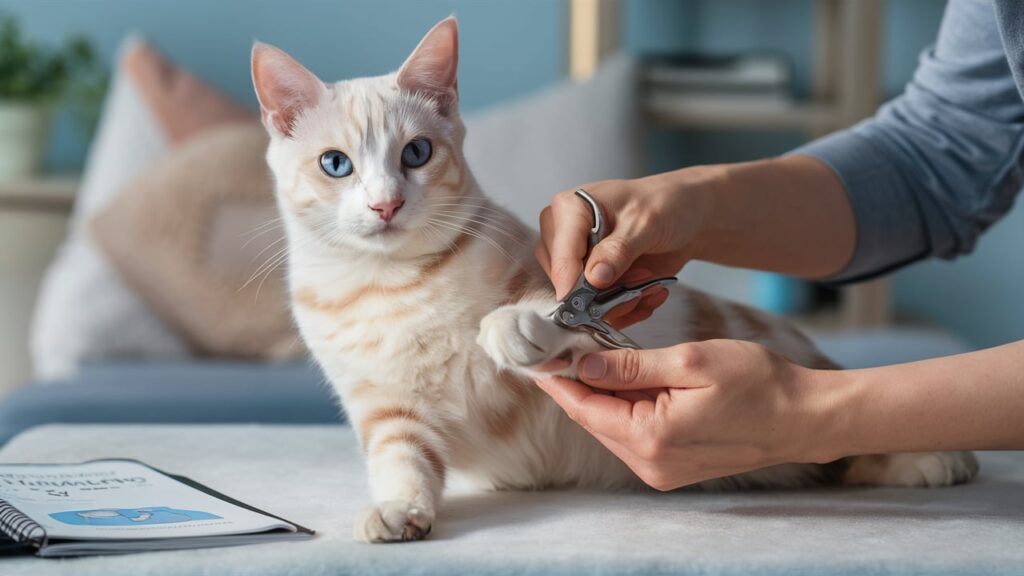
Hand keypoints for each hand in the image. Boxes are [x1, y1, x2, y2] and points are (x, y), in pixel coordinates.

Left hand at [535, 339, 825, 489]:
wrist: (805, 417)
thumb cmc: (758, 384)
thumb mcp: (690, 361)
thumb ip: (631, 366)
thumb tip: (584, 364)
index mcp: (652, 438)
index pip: (585, 409)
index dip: (559, 381)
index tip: (538, 356)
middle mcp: (652, 465)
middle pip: (595, 420)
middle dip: (579, 384)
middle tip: (565, 347)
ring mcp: (664, 472)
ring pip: (613, 428)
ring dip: (602, 396)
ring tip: (595, 356)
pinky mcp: (675, 469)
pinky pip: (634, 436)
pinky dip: (625, 408)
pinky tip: (628, 381)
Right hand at [536, 171, 717, 326]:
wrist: (686, 216)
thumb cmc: (664, 204)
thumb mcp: (645, 223)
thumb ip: (618, 250)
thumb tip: (594, 277)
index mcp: (570, 208)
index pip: (560, 252)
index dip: (569, 280)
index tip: (581, 303)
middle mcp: (566, 235)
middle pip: (567, 280)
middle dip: (605, 291)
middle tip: (641, 277)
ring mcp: (578, 260)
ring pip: (583, 300)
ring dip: (620, 301)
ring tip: (648, 282)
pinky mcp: (593, 281)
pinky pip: (599, 310)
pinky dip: (626, 309)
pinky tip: (648, 293)